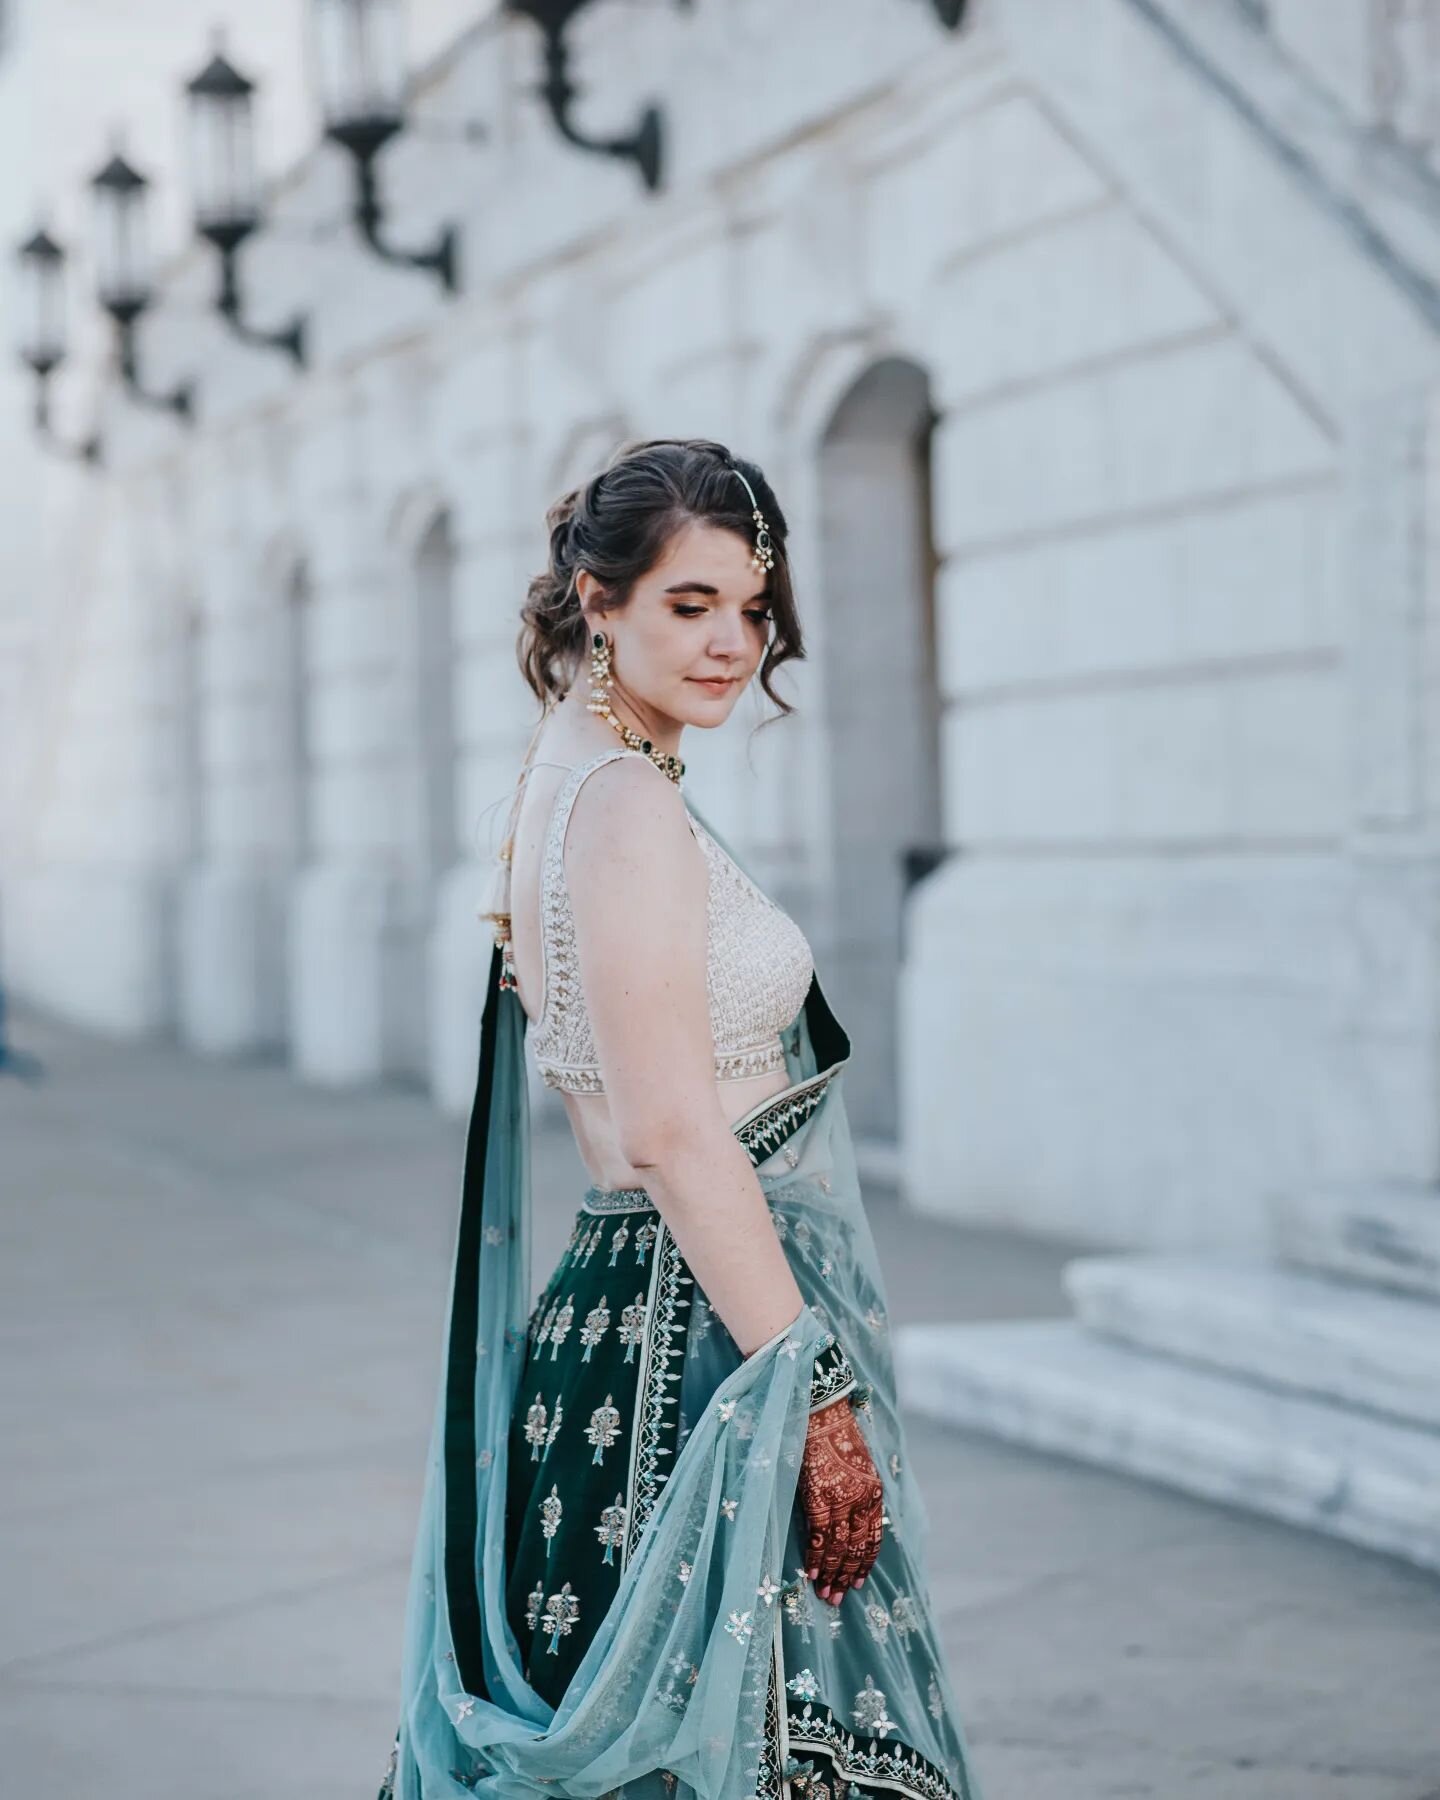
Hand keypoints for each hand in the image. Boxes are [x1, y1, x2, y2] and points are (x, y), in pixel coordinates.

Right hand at [796, 1395, 883, 1604]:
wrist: (820, 1412)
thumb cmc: (834, 1437)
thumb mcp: (856, 1468)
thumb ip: (855, 1496)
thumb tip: (844, 1526)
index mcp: (874, 1494)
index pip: (871, 1539)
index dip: (863, 1564)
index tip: (857, 1583)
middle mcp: (862, 1500)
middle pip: (856, 1548)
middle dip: (847, 1576)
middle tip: (837, 1599)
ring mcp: (841, 1500)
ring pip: (838, 1548)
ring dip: (831, 1574)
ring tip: (825, 1595)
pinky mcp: (819, 1497)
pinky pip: (819, 1536)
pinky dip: (816, 1557)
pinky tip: (812, 1573)